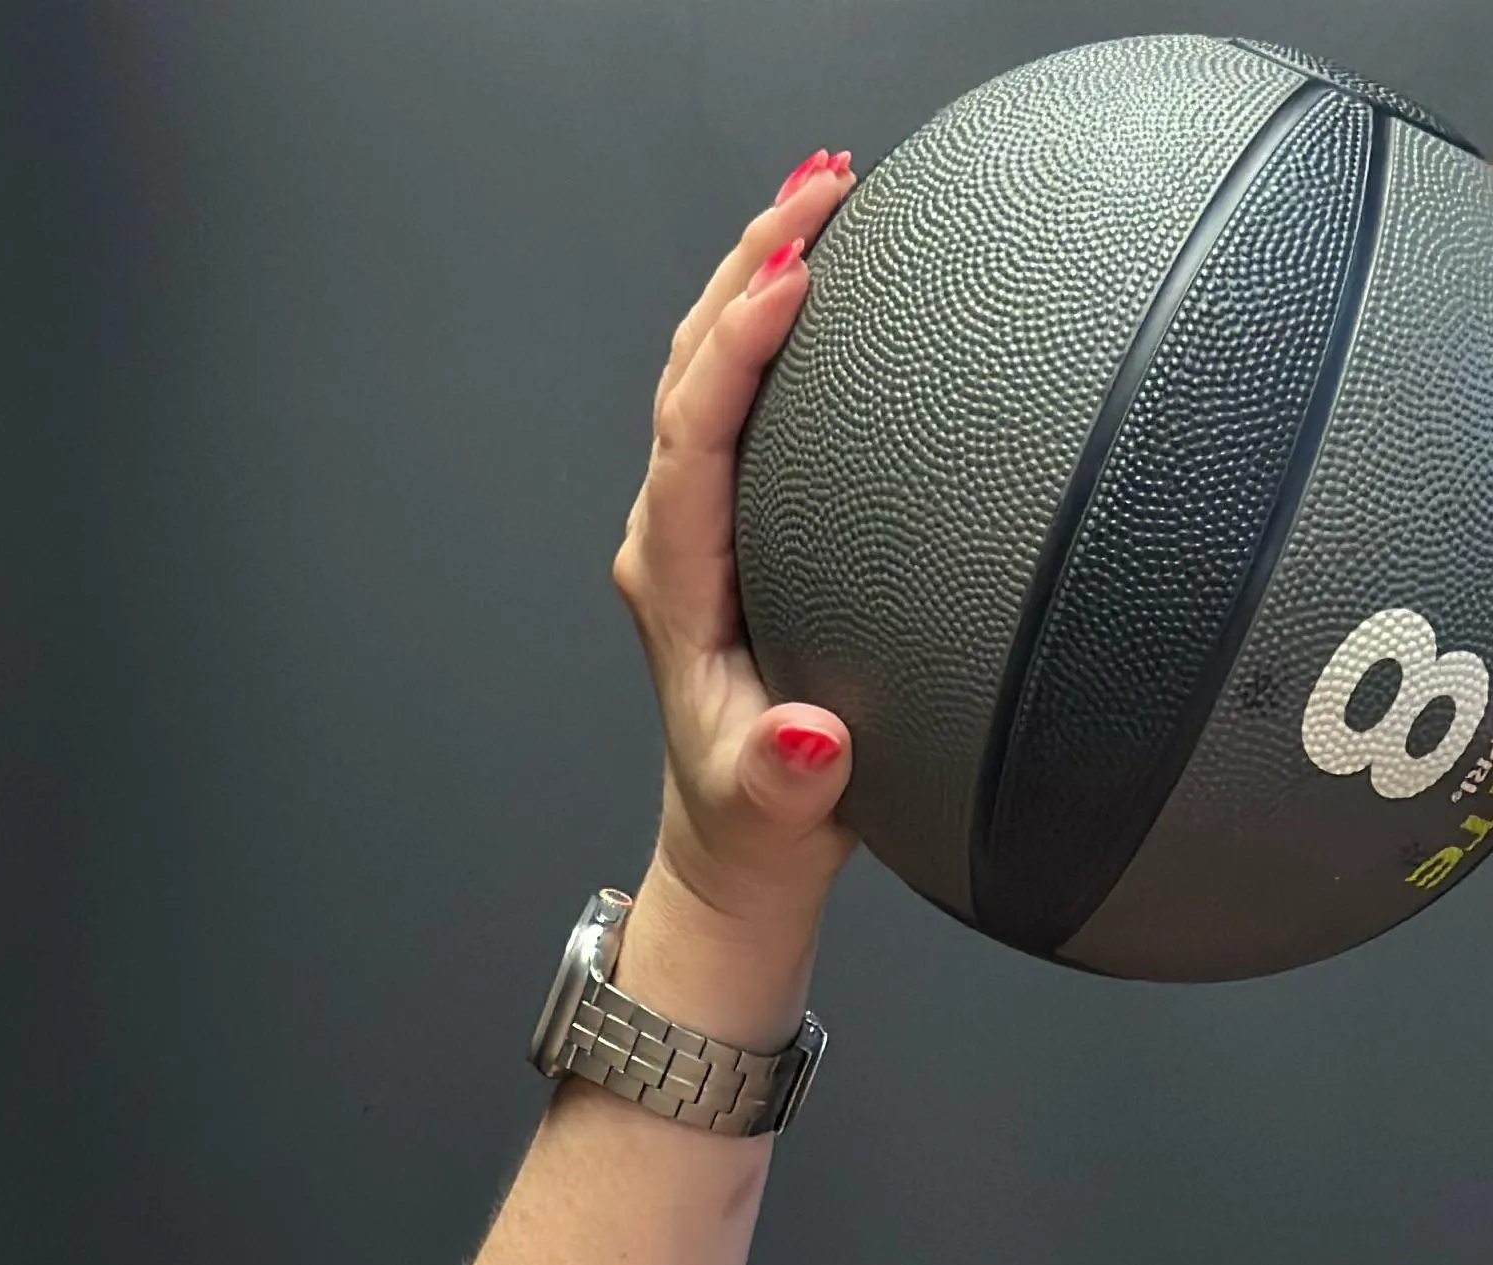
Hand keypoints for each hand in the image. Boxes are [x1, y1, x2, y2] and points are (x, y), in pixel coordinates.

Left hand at [611, 157, 861, 942]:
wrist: (740, 843)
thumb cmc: (758, 824)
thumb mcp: (776, 814)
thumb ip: (789, 778)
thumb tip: (805, 738)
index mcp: (674, 582)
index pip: (693, 434)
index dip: (737, 352)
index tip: (794, 286)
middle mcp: (670, 533)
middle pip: (691, 364)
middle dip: (751, 266)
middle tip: (822, 192)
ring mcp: (693, 519)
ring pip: (706, 363)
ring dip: (758, 273)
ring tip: (822, 197)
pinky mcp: (726, 517)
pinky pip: (737, 394)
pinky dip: (772, 321)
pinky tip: (820, 275)